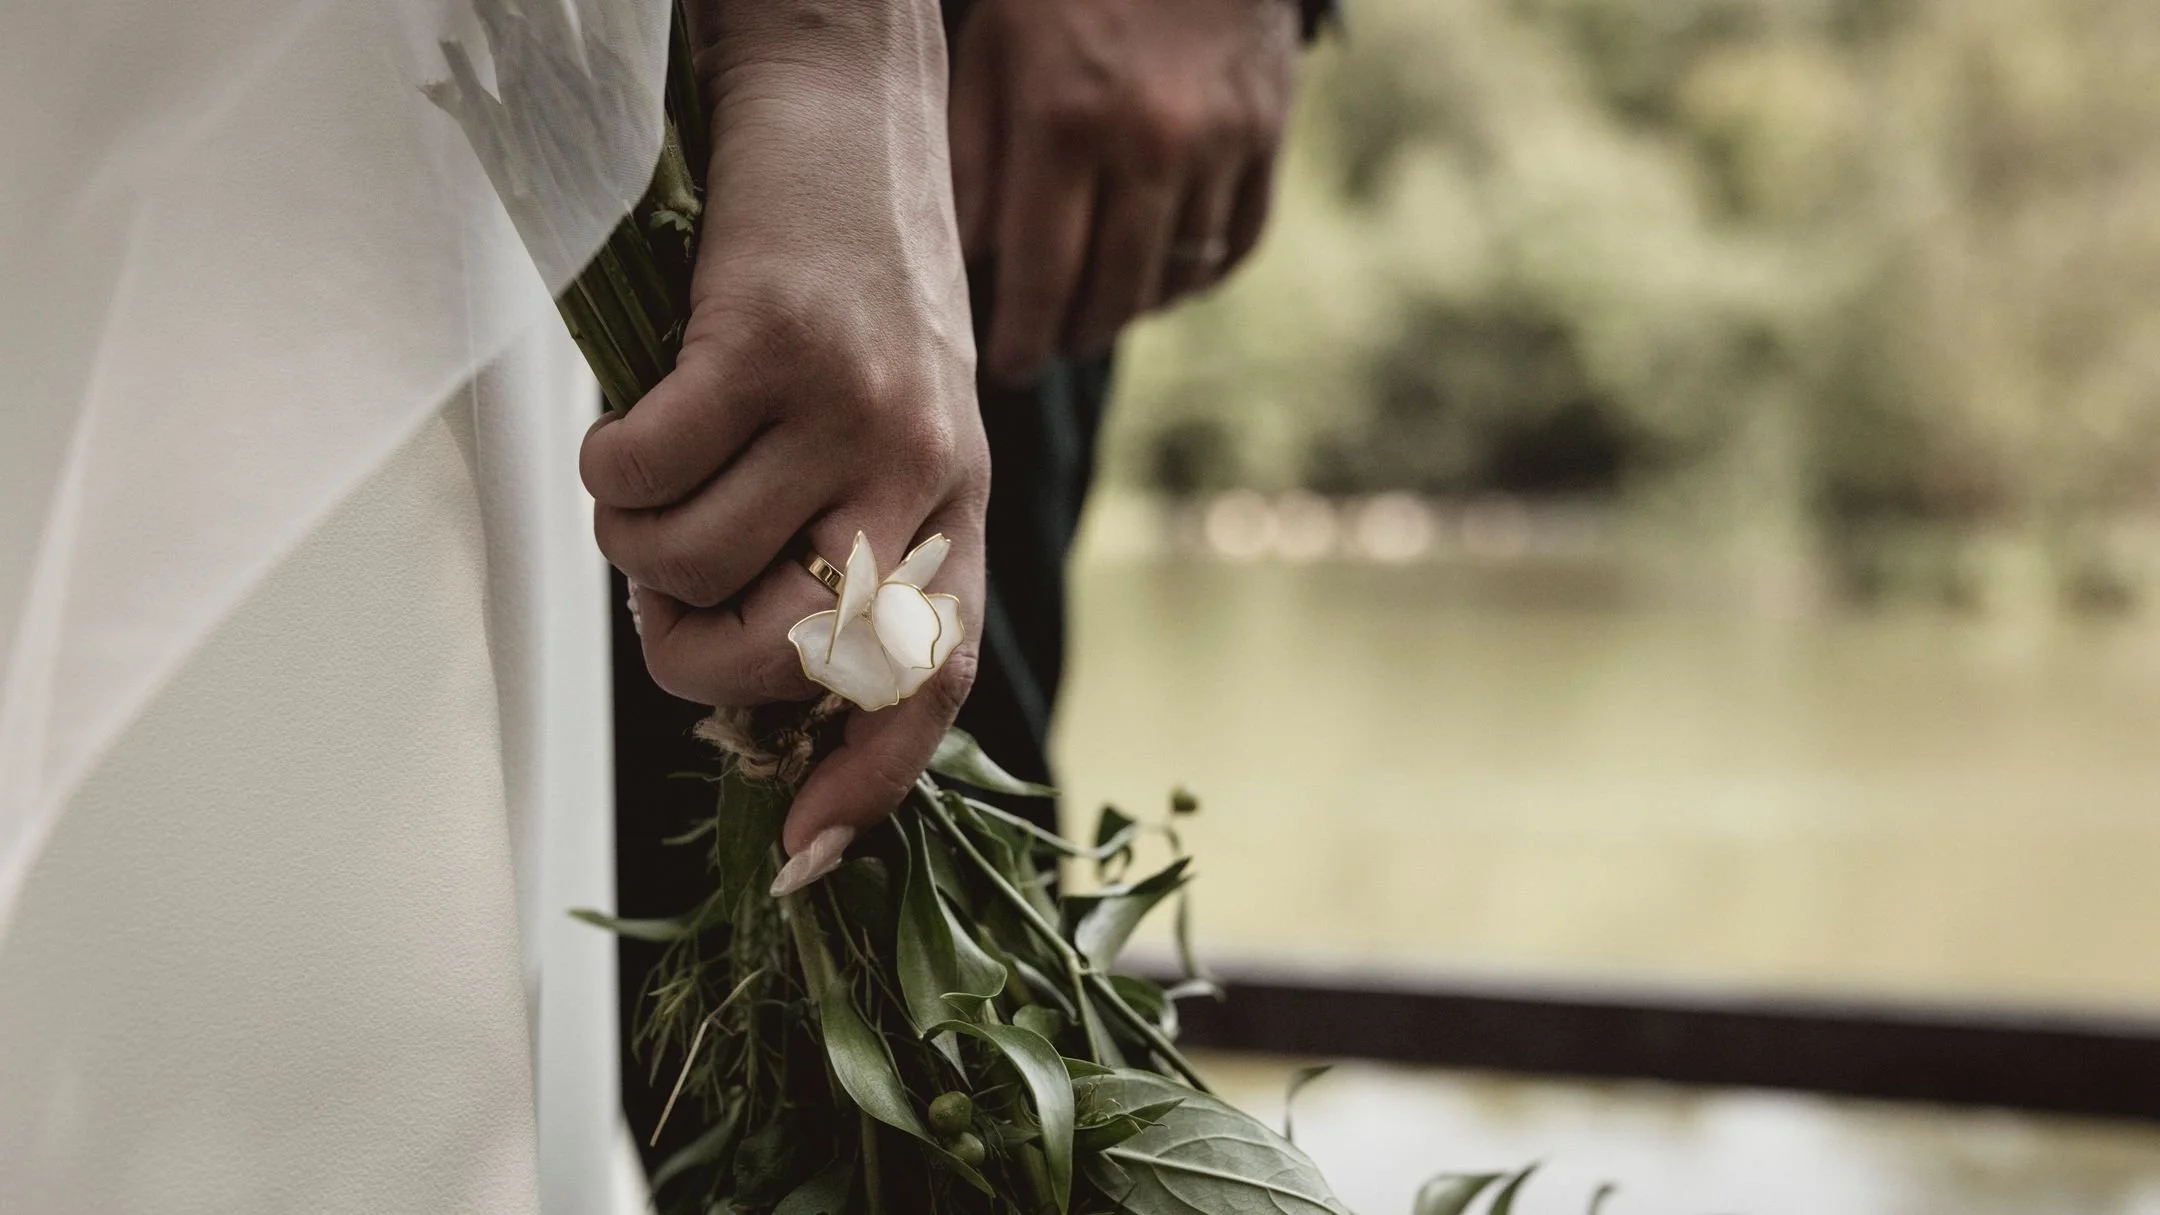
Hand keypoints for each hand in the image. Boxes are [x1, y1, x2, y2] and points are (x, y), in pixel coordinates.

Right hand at [582, 0, 987, 877]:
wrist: (849, 117)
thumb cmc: (849, 296)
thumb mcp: (885, 435)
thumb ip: (843, 553)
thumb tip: (756, 703)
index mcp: (954, 508)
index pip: (930, 684)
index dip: (866, 785)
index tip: (796, 856)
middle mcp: (921, 476)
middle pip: (776, 660)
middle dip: (682, 643)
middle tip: (663, 570)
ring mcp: (851, 413)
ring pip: (686, 567)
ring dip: (632, 534)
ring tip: (661, 458)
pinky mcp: (766, 349)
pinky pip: (638, 479)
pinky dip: (603, 462)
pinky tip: (636, 409)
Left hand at [949, 0, 1301, 383]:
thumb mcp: (992, 44)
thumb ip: (972, 156)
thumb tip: (966, 260)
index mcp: (1065, 123)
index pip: (1040, 278)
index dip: (1020, 339)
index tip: (1005, 366)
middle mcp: (1150, 145)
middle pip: (1112, 295)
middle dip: (1072, 335)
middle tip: (1044, 347)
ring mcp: (1220, 145)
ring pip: (1174, 278)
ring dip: (1130, 310)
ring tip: (1095, 311)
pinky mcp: (1267, 136)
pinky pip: (1235, 246)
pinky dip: (1195, 275)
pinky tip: (1160, 275)